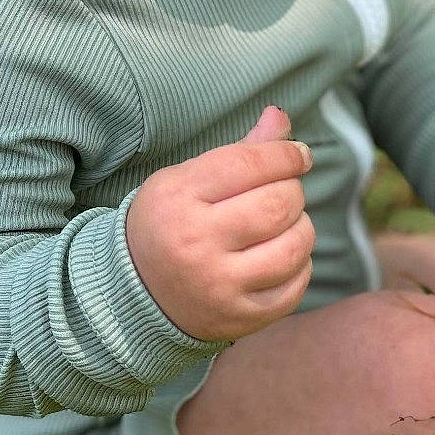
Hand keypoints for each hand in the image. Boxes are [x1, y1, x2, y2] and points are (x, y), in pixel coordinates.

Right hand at [126, 105, 315, 341]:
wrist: (133, 294)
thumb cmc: (168, 224)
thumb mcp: (186, 180)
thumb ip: (239, 151)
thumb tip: (280, 117)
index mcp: (178, 198)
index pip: (251, 163)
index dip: (287, 154)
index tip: (298, 156)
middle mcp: (196, 243)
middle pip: (278, 203)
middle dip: (293, 190)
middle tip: (284, 191)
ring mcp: (218, 285)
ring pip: (295, 246)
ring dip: (301, 228)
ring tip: (285, 224)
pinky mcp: (238, 318)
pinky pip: (295, 286)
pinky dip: (300, 266)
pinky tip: (281, 257)